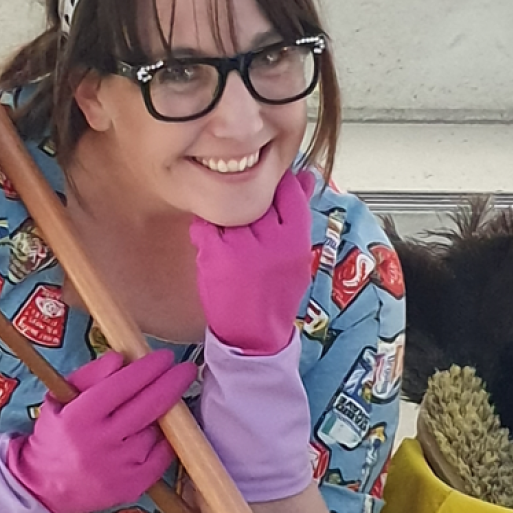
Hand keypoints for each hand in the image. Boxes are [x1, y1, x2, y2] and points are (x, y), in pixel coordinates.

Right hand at [5, 349, 194, 512]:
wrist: (45, 487)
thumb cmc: (56, 436)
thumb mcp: (59, 399)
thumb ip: (89, 375)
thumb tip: (121, 358)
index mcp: (80, 417)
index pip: (122, 385)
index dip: (148, 368)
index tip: (164, 357)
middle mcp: (101, 441)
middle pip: (148, 406)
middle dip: (172, 383)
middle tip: (186, 369)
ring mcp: (120, 466)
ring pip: (156, 430)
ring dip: (163, 414)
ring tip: (158, 406)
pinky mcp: (133, 486)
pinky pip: (162, 456)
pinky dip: (165, 441)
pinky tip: (161, 431)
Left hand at [189, 169, 314, 355]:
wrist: (254, 337)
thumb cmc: (276, 294)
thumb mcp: (297, 254)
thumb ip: (299, 215)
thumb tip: (307, 176)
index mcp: (297, 239)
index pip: (288, 191)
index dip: (275, 190)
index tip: (266, 198)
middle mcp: (272, 240)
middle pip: (256, 198)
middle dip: (248, 209)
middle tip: (245, 229)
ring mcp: (243, 247)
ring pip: (228, 209)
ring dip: (225, 222)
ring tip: (230, 244)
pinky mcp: (216, 256)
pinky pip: (204, 225)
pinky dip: (204, 234)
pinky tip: (212, 249)